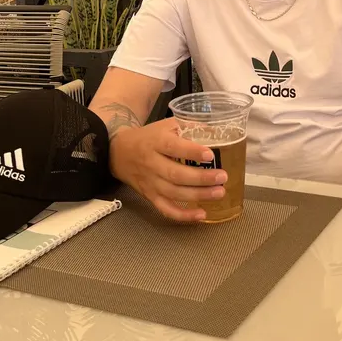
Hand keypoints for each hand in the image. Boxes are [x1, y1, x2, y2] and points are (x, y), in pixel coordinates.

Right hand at [109, 117, 227, 221]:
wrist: (119, 153)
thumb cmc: (149, 137)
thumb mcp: (167, 125)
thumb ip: (190, 127)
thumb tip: (217, 132)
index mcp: (156, 142)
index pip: (174, 148)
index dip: (192, 152)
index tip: (210, 155)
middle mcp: (152, 164)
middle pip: (176, 174)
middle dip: (201, 178)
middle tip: (222, 177)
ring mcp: (150, 183)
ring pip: (174, 193)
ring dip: (198, 195)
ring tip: (219, 193)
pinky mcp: (149, 196)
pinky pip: (165, 209)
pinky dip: (183, 215)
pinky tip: (201, 214)